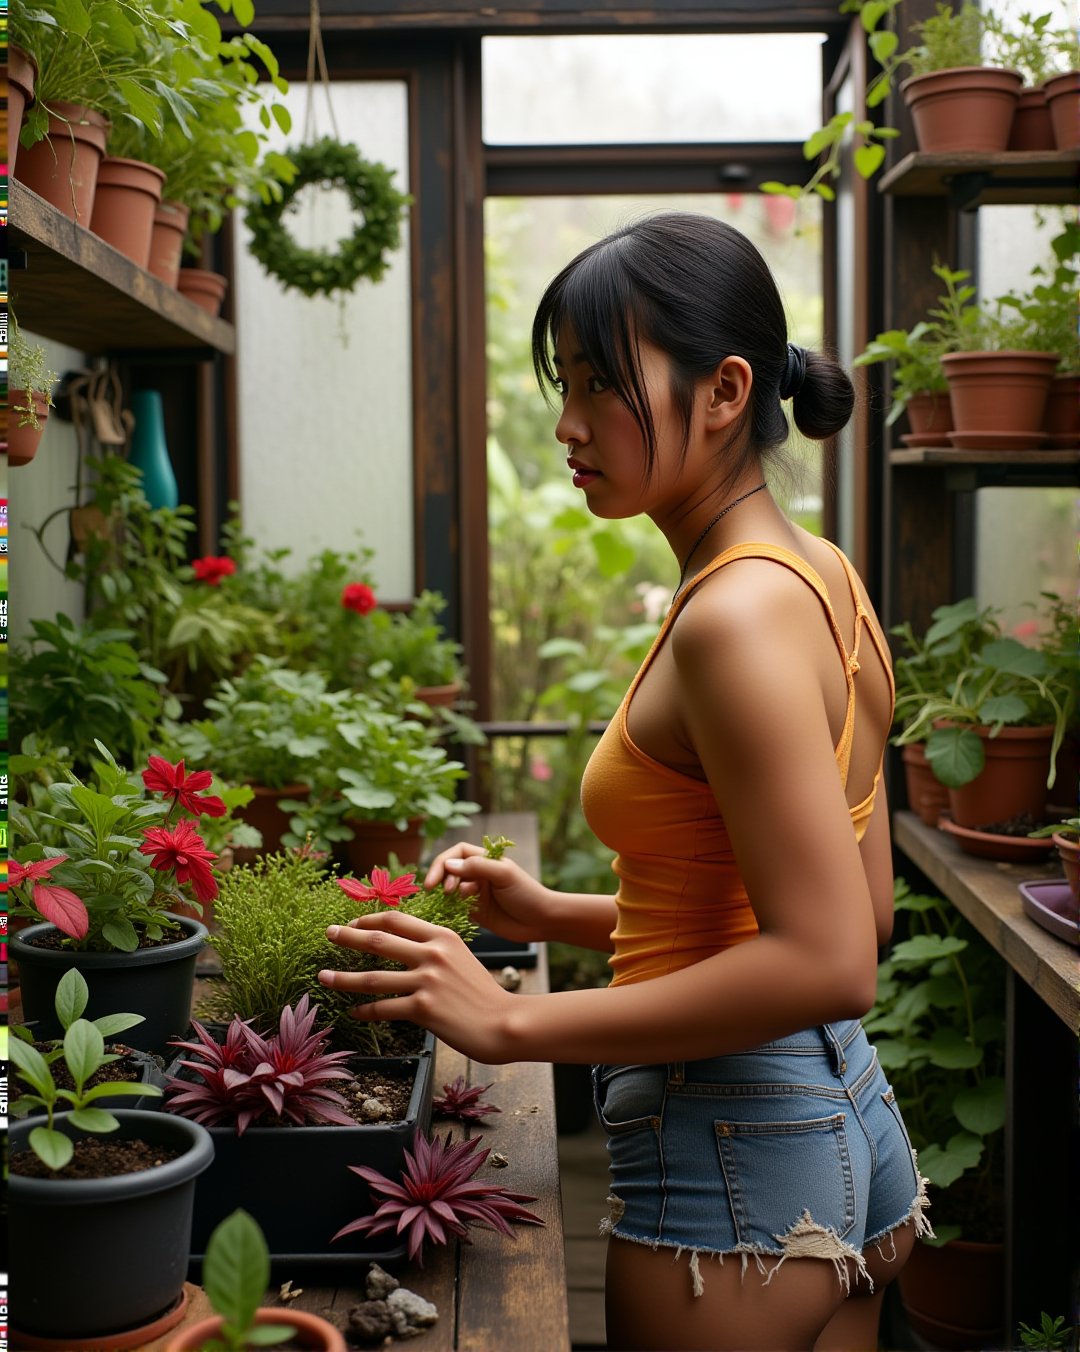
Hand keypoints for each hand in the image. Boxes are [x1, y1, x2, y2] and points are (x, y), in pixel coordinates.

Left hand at [318, 912, 516, 1063]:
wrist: (505, 1022)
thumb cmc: (484, 994)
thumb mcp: (462, 958)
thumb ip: (436, 950)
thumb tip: (406, 950)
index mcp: (442, 936)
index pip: (396, 920)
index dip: (369, 919)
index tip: (352, 923)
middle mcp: (432, 954)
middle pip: (378, 941)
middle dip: (347, 937)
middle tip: (328, 934)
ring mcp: (427, 981)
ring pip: (373, 977)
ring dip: (343, 978)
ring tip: (323, 978)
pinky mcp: (424, 1009)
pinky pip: (384, 1009)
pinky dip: (365, 1010)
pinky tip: (354, 1012)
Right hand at [423, 842, 553, 942]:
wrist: (542, 921)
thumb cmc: (528, 894)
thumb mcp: (504, 875)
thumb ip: (477, 867)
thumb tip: (448, 865)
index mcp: (486, 860)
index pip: (457, 853)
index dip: (443, 863)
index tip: (435, 880)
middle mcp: (479, 875)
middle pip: (450, 871)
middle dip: (442, 880)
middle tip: (442, 893)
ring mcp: (477, 894)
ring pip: (451, 890)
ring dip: (445, 895)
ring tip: (448, 902)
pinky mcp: (477, 912)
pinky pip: (456, 908)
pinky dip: (449, 909)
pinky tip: (450, 914)